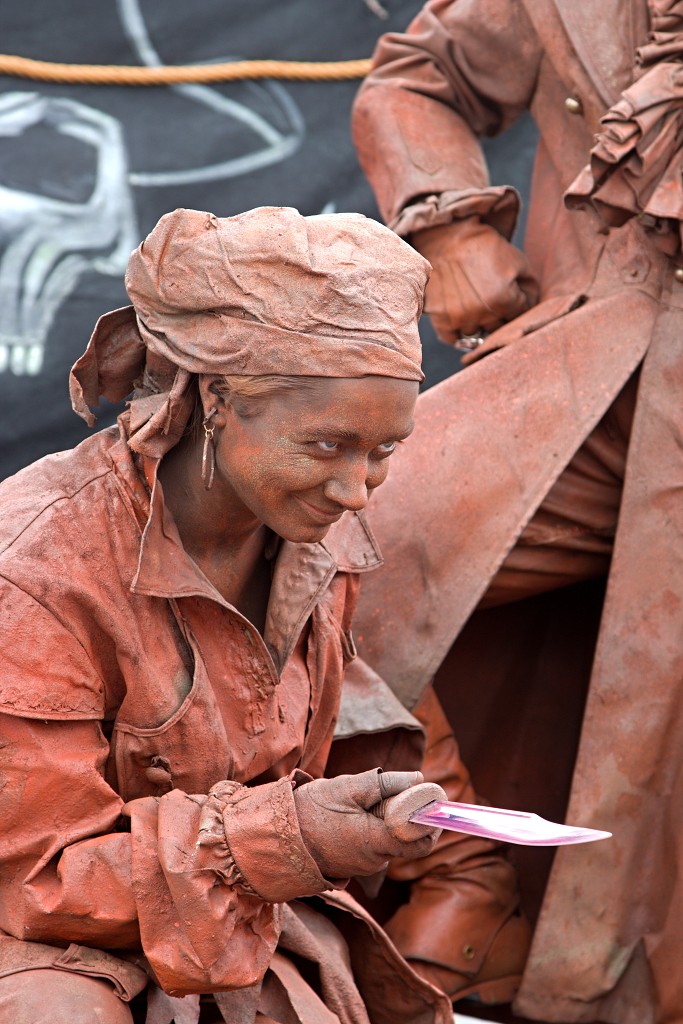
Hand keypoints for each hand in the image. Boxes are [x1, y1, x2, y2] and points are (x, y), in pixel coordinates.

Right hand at [293, 769, 440, 879]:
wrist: (277, 836)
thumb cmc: (311, 810)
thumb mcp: (348, 787)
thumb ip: (386, 783)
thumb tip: (418, 779)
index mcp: (376, 842)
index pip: (421, 840)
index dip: (430, 820)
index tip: (431, 799)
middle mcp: (374, 860)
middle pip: (408, 840)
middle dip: (408, 816)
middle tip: (396, 792)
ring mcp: (363, 866)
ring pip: (391, 842)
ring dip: (389, 821)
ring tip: (367, 800)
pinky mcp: (352, 865)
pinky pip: (375, 847)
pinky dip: (375, 829)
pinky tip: (356, 813)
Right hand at [412, 219, 538, 342]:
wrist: (447, 237)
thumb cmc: (485, 247)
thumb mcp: (517, 260)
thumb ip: (530, 287)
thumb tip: (532, 308)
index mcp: (503, 299)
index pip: (518, 317)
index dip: (517, 306)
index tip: (510, 296)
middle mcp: (482, 312)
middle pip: (498, 329)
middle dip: (499, 317)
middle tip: (493, 301)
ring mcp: (460, 317)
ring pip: (476, 335)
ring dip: (478, 325)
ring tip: (476, 307)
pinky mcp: (441, 318)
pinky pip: (452, 339)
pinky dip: (458, 334)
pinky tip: (462, 320)